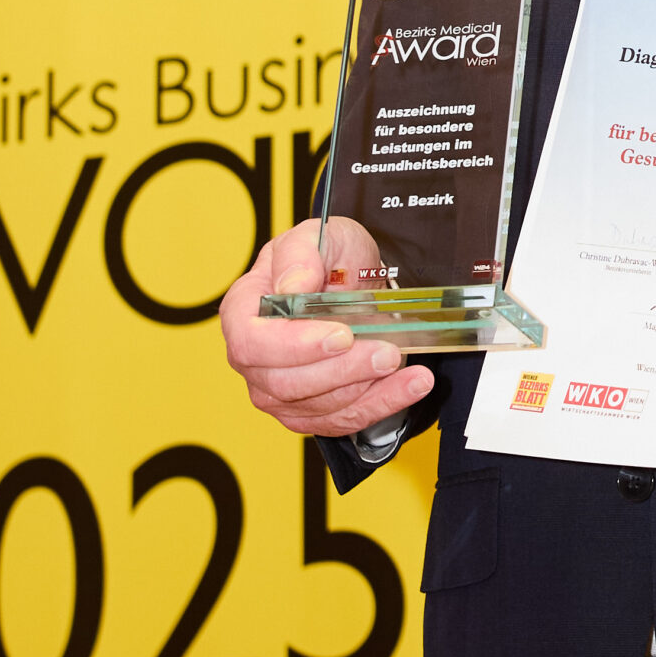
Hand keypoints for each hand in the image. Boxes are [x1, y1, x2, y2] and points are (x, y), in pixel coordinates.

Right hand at [219, 216, 436, 439]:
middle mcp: (254, 359)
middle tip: (385, 351)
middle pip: (286, 383)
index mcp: (244, 312)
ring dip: (367, 389)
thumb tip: (292, 286)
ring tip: (402, 360)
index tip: (340, 335)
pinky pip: (343, 419)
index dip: (294, 346)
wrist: (355, 281)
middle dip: (342, 371)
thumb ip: (300, 255)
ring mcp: (279, 391)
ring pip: (319, 407)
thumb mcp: (319, 237)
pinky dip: (382, 404)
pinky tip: (410, 384)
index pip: (252, 343)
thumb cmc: (329, 259)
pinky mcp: (310, 412)